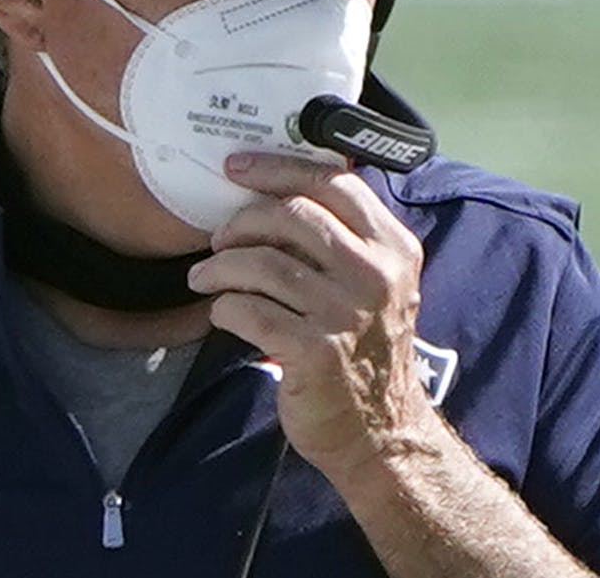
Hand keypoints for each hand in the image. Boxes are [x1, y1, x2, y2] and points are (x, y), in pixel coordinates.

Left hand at [187, 152, 436, 480]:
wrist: (380, 431)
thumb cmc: (364, 349)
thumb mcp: (376, 284)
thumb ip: (343, 239)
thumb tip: (272, 192)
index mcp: (394, 247)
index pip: (334, 184)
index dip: (278, 168)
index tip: (237, 167)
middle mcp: (377, 275)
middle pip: (293, 216)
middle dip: (242, 220)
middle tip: (218, 237)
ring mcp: (347, 314)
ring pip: (262, 263)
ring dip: (221, 266)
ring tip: (205, 277)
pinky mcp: (315, 352)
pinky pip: (248, 310)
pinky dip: (224, 306)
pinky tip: (223, 311)